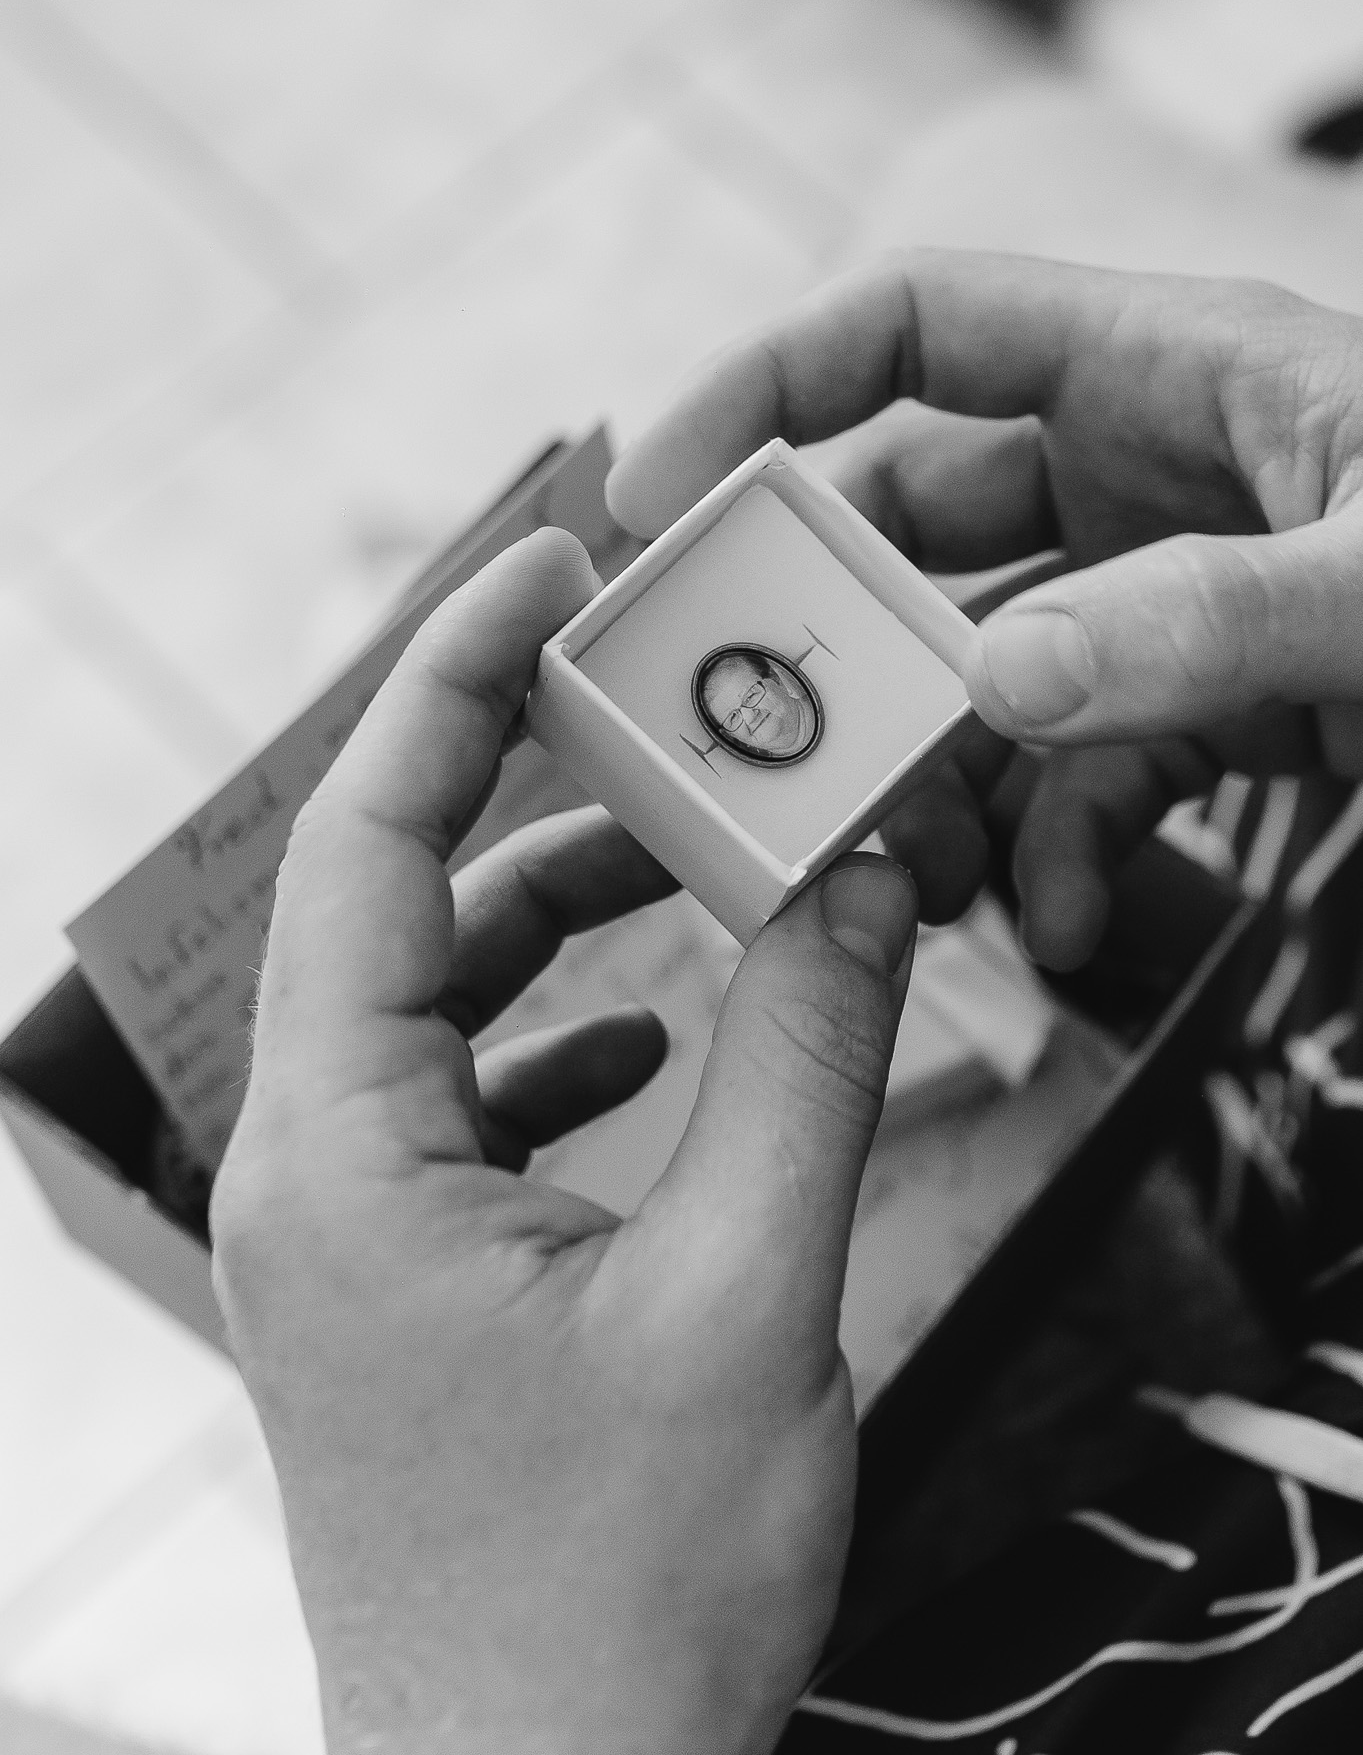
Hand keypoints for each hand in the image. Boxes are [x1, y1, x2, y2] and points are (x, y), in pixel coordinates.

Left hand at [211, 528, 917, 1754]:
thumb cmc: (612, 1601)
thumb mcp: (747, 1298)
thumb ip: (808, 1060)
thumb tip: (855, 878)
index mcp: (340, 1153)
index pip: (366, 841)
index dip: (449, 678)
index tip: (547, 565)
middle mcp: (309, 1173)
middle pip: (391, 898)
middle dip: (521, 778)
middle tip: (654, 690)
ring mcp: (347, 1230)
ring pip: (429, 995)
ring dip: (553, 910)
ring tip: (690, 852)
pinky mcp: (402, 1279)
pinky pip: (456, 1092)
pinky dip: (551, 1030)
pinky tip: (649, 1035)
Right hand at [607, 252, 1362, 965]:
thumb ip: (1212, 618)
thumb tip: (1005, 684)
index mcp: (1171, 368)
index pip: (912, 324)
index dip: (764, 382)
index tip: (658, 492)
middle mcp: (1146, 470)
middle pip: (915, 521)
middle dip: (838, 632)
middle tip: (767, 744)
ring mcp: (1170, 594)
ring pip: (984, 670)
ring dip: (938, 773)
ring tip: (919, 873)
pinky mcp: (1214, 703)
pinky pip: (1082, 767)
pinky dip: (1054, 845)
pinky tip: (1061, 921)